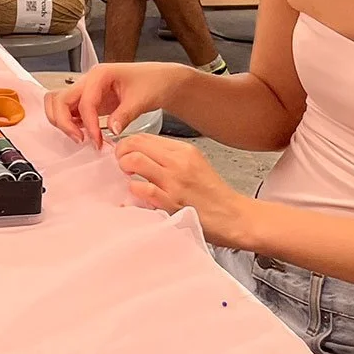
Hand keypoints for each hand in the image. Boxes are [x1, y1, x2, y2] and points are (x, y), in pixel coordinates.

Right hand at [43, 63, 179, 148]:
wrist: (160, 81)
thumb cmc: (152, 83)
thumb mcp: (142, 99)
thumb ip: (125, 115)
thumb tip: (111, 130)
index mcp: (100, 74)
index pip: (84, 102)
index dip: (89, 124)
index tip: (98, 141)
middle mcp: (88, 81)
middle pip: (60, 99)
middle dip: (64, 122)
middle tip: (80, 140)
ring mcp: (86, 90)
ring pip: (58, 104)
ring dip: (62, 121)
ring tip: (80, 137)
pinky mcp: (89, 101)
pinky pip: (69, 111)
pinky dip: (69, 123)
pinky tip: (84, 134)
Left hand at [112, 134, 256, 245]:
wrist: (233, 217)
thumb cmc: (212, 194)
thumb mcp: (194, 164)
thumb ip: (168, 157)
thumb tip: (139, 153)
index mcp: (184, 150)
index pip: (144, 136)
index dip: (127, 143)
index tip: (123, 153)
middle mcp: (178, 162)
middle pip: (135, 144)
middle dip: (120, 152)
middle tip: (121, 164)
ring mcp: (173, 182)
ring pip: (134, 161)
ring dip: (124, 168)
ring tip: (128, 177)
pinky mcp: (170, 202)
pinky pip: (141, 189)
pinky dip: (132, 190)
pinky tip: (136, 195)